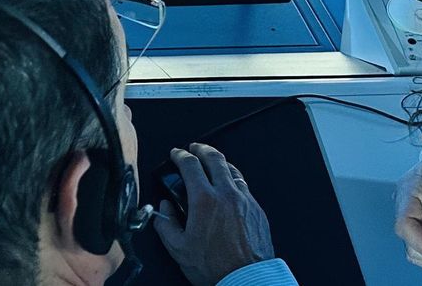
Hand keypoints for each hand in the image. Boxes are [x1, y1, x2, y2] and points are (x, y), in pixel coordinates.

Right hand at [154, 143, 275, 285]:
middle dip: (202, 149)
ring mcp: (244, 200)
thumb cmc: (215, 267)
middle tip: (195, 148)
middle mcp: (226, 194)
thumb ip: (166, 224)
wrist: (247, 279)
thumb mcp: (179, 249)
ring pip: (232, 170)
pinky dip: (233, 180)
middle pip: (215, 158)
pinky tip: (229, 186)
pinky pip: (244, 186)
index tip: (176, 154)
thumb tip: (164, 209)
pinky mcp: (257, 210)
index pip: (190, 165)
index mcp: (204, 200)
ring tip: (212, 163)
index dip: (180, 155)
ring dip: (220, 162)